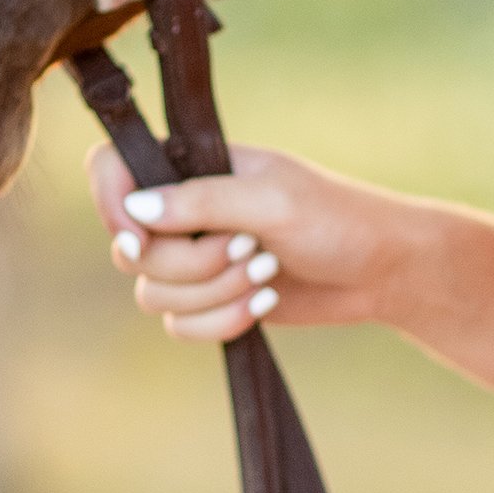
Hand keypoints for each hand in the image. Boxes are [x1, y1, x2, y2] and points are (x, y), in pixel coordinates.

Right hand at [86, 140, 412, 343]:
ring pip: (155, 293)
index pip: (111, 167)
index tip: (141, 238)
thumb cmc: (338, 219)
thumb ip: (203, 201)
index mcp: (194, 166)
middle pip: (132, 250)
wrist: (383, 271)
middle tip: (251, 248)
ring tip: (267, 273)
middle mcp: (184, 209)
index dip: (110, 204)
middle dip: (193, 264)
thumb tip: (135, 209)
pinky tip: (266, 304)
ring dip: (214, 293)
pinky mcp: (211, 299)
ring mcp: (196, 257)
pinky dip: (222, 322)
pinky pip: (180, 326)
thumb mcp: (273, 201)